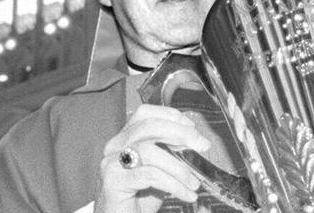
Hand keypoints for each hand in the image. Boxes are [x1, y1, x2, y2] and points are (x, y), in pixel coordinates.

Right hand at [94, 104, 209, 212]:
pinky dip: (173, 184)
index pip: (146, 113)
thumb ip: (171, 153)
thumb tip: (197, 142)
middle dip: (180, 133)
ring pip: (149, 151)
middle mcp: (115, 146)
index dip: (171, 116)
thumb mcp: (160, 170)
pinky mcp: (113, 181)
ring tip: (194, 183)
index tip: (193, 129)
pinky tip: (186, 194)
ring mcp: (111, 163)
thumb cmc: (140, 199)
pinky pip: (150, 175)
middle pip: (148, 126)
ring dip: (179, 167)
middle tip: (202, 146)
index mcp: (125, 138)